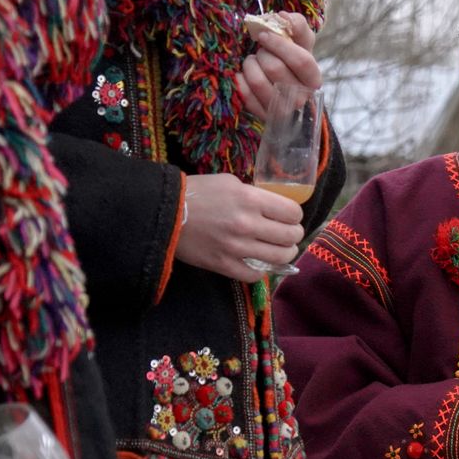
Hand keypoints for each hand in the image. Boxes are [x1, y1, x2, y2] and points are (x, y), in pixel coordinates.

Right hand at [176, 173, 304, 281]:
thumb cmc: (197, 193)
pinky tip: (257, 263)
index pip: (293, 213)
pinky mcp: (224, 265)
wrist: (164, 213)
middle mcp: (248, 224)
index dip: (294, 216)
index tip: (289, 218)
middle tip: (287, 235)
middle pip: (291, 237)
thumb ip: (255, 195)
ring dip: (284, 254)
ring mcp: (237, 248)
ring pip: (280, 258)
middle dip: (293, 236)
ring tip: (278, 250)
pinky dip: (260, 270)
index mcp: (251, 200)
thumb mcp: (230, 183)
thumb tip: (273, 208)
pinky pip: (255, 275)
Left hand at [236, 12, 321, 119]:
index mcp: (313, 78)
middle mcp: (301, 98)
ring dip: (250, 65)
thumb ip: (296, 24)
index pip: (301, 61)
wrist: (277, 81)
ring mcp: (282, 110)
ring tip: (252, 62)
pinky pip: (244, 94)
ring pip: (258, 81)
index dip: (280, 44)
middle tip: (260, 52)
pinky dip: (239, 79)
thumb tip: (283, 17)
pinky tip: (244, 75)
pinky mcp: (262, 115)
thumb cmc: (289, 57)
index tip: (263, 35)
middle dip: (262, 54)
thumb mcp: (299, 40)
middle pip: (276, 68)